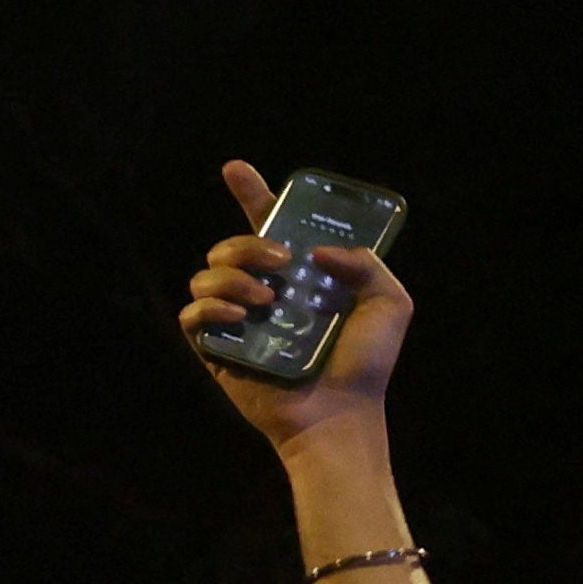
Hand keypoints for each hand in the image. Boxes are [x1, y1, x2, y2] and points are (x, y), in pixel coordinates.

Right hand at [182, 158, 408, 444]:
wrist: (339, 414)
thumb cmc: (366, 363)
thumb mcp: (389, 302)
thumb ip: (364, 265)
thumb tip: (315, 252)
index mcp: (301, 274)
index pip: (269, 225)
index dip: (251, 194)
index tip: (234, 169)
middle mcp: (264, 290)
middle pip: (230, 246)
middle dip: (248, 243)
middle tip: (282, 263)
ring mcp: (237, 320)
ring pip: (206, 275)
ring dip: (232, 278)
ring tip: (265, 300)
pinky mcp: (215, 350)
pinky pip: (192, 316)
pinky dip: (210, 310)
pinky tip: (240, 319)